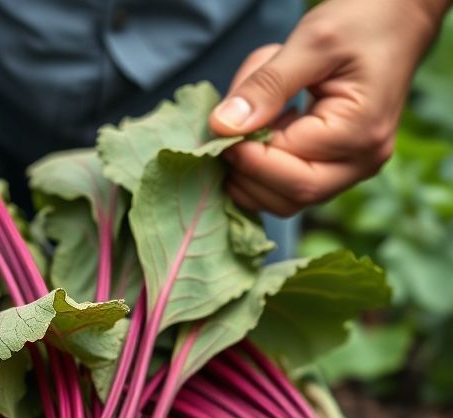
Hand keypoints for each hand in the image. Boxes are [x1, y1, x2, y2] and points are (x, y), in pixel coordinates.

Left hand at [208, 0, 448, 215]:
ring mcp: (351, 169)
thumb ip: (266, 86)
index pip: (289, 172)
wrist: (400, 14)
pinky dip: (264, 166)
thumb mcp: (311, 41)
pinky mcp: (338, 166)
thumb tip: (221, 127)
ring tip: (244, 126)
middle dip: (246, 173)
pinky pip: (290, 183)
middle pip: (287, 198)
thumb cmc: (362, 19)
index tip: (218, 134)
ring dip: (251, 172)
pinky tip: (262, 128)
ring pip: (285, 198)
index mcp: (360, 133)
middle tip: (221, 136)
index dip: (246, 160)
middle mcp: (361, 162)